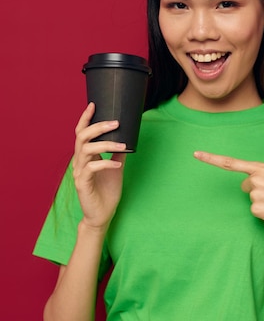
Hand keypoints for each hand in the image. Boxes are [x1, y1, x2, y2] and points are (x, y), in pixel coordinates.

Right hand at [72, 103, 126, 229]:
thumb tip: (127, 138)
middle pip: (82, 137)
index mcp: (86, 156)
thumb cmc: (107, 192)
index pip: (81, 132)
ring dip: (105, 144)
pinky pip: (92, 168)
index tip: (93, 104)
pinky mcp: (83, 184)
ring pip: (86, 150)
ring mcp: (79, 172)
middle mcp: (79, 162)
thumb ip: (118, 153)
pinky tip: (117, 164)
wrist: (101, 215)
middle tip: (115, 123)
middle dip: (98, 127)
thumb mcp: (116, 168)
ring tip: (122, 144)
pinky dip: (106, 163)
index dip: (86, 118)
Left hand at [194, 151, 263, 233]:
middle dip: (257, 190)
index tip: (196, 155)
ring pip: (252, 199)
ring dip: (263, 202)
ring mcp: (255, 195)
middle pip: (246, 185)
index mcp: (262, 167)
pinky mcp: (256, 209)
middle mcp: (256, 179)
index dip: (211, 159)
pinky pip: (255, 211)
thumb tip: (251, 185)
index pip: (231, 163)